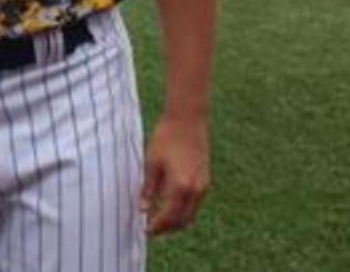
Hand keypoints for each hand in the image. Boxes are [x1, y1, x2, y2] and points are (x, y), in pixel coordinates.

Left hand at [139, 113, 209, 235]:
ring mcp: (203, 186)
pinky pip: (196, 204)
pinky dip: (184, 210)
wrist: (188, 120)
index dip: (157, 226)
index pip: (169, 217)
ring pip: (191, 214)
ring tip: (160, 219)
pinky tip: (171, 204)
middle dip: (167, 228)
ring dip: (177, 221)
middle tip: (152, 229)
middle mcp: (195, 190)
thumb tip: (143, 208)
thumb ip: (148, 188)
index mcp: (180, 187)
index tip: (145, 230)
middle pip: (183, 220)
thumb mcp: (152, 162)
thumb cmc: (166, 138)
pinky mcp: (206, 180)